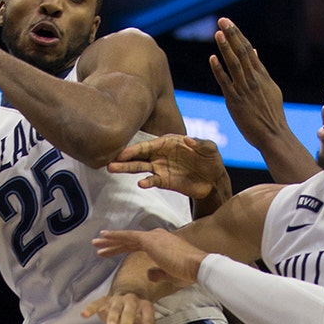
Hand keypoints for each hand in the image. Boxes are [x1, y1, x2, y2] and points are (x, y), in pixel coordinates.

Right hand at [81, 291, 161, 323]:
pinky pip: (97, 303)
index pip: (148, 321)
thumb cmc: (137, 321)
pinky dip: (91, 308)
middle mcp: (133, 301)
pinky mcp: (105, 300)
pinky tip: (84, 315)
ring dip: (112, 317)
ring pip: (115, 308)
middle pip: (130, 312)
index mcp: (146, 309)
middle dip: (127, 323)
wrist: (128, 300)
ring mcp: (118, 300)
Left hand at [92, 228, 207, 284]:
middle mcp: (156, 236)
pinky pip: (127, 237)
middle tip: (99, 245)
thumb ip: (158, 272)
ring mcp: (152, 237)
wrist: (196, 266)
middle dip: (114, 244)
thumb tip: (149, 273)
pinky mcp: (148, 240)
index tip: (112, 252)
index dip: (124, 248)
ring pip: (126, 238)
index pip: (139, 245)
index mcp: (162, 243)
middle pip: (130, 240)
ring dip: (110, 241)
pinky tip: (104, 238)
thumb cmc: (187, 272)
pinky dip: (115, 237)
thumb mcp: (169, 274)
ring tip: (96, 243)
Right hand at [108, 135, 226, 199]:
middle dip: (124, 158)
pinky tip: (141, 183)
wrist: (213, 180)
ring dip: (127, 168)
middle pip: (139, 155)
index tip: (123, 152)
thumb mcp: (210, 149)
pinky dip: (146, 182)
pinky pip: (152, 181)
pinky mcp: (164, 181)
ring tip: (112, 169)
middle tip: (110, 161)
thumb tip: (187, 140)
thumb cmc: (211, 160)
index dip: (135, 148)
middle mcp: (160, 154)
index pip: (148, 145)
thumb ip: (200, 144)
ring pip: (140, 167)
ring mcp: (160, 168)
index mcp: (168, 142)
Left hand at [210, 18, 290, 149]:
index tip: (228, 23)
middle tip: (222, 20)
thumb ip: (260, 70)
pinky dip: (219, 70)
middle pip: (242, 52)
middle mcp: (254, 79)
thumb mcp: (270, 88)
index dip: (238, 35)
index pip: (248, 50)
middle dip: (232, 35)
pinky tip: (212, 58)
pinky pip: (226, 83)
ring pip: (234, 64)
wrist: (273, 134)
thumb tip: (255, 51)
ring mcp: (245, 90)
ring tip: (218, 33)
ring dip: (226, 48)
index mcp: (262, 75)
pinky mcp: (236, 101)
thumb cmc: (271, 114)